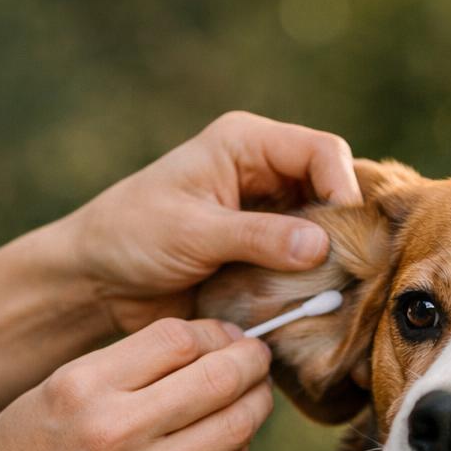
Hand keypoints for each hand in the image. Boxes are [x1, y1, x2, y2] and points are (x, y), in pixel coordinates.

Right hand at [0, 318, 274, 450]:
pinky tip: (226, 437)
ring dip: (256, 402)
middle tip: (256, 357)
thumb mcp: (48, 394)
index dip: (213, 332)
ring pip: (237, 425)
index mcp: (82, 387)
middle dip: (251, 360)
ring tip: (253, 393)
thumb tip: (199, 347)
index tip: (221, 336)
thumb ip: (120, 370)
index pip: (179, 338)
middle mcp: (117, 431)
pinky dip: (236, 446)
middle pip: (221, 377)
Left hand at [64, 111, 362, 332]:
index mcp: (246, 145)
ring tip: (336, 293)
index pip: (322, 151)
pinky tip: (315, 306)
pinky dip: (312, 284)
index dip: (343, 187)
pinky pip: (304, 265)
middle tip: (353, 271)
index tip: (344, 232)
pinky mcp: (263, 255)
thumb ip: (257, 237)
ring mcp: (267, 217)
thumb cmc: (131, 237)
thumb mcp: (193, 232)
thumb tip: (321, 245)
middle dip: (344, 229)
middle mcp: (265, 174)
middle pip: (333, 191)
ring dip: (331, 261)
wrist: (98, 281)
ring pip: (325, 232)